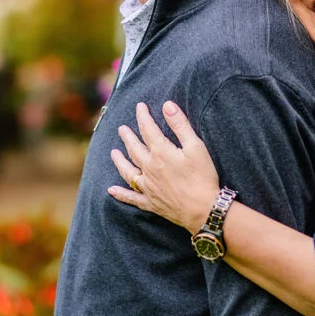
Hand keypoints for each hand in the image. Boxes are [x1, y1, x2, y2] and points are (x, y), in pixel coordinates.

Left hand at [108, 101, 221, 233]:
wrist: (203, 210)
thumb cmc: (203, 177)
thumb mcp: (196, 147)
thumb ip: (180, 125)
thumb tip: (167, 105)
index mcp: (161, 153)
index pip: (147, 129)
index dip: (143, 116)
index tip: (140, 107)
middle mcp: (150, 169)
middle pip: (134, 149)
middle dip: (128, 137)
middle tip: (122, 128)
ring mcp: (148, 187)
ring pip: (128, 171)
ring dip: (120, 161)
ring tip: (113, 153)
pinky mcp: (151, 202)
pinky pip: (132, 198)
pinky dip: (120, 194)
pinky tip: (111, 190)